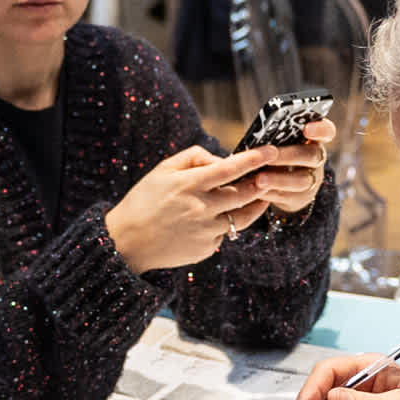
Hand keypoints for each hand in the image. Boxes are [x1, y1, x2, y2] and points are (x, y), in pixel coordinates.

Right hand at [105, 145, 276, 271]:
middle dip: (262, 183)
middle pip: (245, 194)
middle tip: (269, 176)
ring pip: (243, 217)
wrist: (127, 242)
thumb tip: (221, 159)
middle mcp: (201, 208)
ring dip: (255, 206)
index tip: (271, 151)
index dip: (254, 159)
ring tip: (259, 198)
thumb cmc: (144, 200)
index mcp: (189, 185)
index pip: (230, 168)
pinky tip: (215, 220)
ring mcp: (206, 231)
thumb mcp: (162, 170)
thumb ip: (194, 157)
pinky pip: (225, 233)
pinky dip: (225, 225)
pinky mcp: (206, 249)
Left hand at [248, 118, 334, 217]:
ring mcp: (311, 180)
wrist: (281, 183)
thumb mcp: (280, 141)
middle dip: (289, 155)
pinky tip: (255, 190)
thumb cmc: (276, 152)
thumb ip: (275, 135)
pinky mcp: (300, 198)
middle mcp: (316, 159)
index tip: (307, 128)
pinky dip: (270, 193)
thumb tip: (258, 133)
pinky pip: (287, 197)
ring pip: (301, 180)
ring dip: (279, 179)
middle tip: (270, 156)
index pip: (326, 131)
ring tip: (259, 179)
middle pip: (312, 155)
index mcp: (314, 139)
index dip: (320, 130)